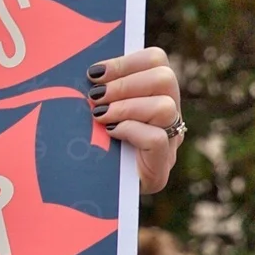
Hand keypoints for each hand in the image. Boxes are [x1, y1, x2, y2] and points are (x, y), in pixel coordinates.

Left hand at [87, 46, 182, 192]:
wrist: (94, 194)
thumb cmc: (91, 145)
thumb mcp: (95, 110)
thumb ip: (98, 89)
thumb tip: (84, 70)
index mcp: (154, 94)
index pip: (156, 59)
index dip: (126, 62)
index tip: (94, 73)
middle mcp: (169, 115)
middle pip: (165, 78)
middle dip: (124, 83)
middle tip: (95, 97)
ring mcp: (170, 142)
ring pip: (165, 107)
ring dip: (126, 107)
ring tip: (100, 116)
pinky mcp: (161, 168)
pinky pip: (157, 139)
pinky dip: (131, 130)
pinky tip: (111, 133)